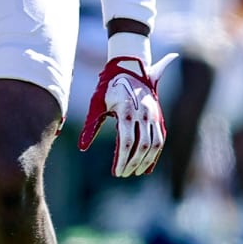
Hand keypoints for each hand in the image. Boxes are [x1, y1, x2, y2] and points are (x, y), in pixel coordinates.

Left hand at [78, 52, 176, 177]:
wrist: (129, 69)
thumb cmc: (108, 88)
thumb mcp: (96, 104)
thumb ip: (91, 126)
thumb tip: (83, 147)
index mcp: (127, 111)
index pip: (126, 142)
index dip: (122, 160)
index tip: (116, 172)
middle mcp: (143, 114)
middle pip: (142, 146)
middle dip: (132, 163)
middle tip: (122, 174)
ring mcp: (154, 115)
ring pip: (154, 144)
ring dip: (145, 161)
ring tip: (134, 172)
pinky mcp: (159, 116)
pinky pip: (160, 138)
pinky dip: (155, 153)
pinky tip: (147, 165)